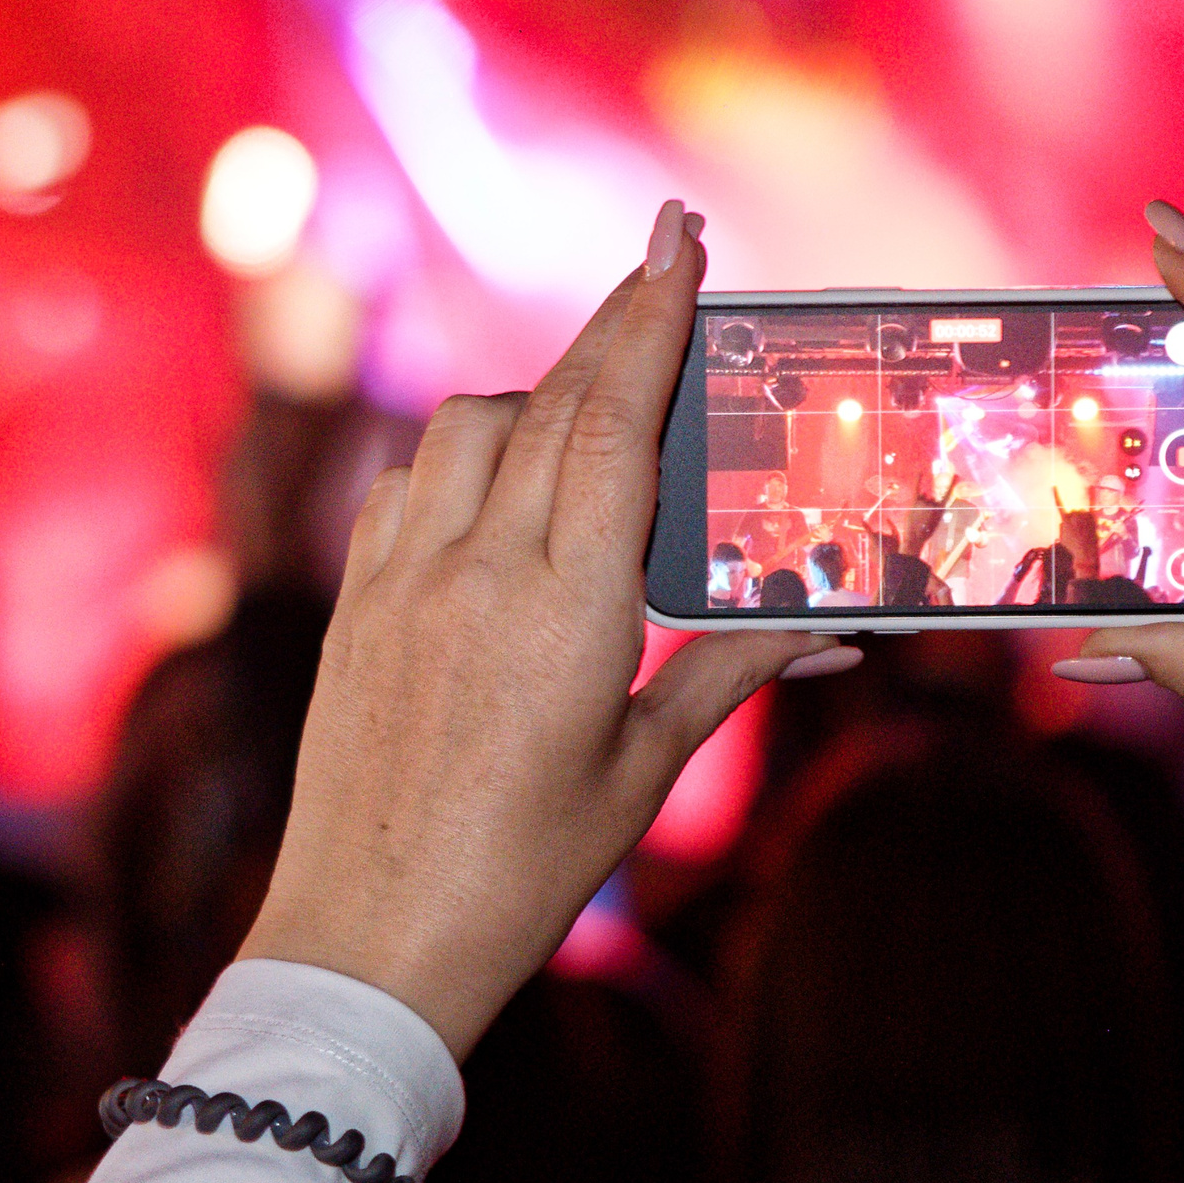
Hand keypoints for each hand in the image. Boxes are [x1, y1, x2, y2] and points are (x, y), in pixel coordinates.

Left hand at [240, 201, 858, 1060]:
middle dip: (613, 321)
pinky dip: (463, 454)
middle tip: (661, 259)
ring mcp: (403, 580)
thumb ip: (728, 673)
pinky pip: (409, 484)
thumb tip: (828, 627)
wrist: (370, 943)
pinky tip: (496, 482)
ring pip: (469, 427)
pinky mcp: (356, 604)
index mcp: (568, 609)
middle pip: (552, 401)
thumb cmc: (524, 871)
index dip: (648, 319)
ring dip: (536, 390)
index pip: (614, 422)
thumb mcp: (643, 771)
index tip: (674, 239)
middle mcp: (478, 571)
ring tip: (591, 400)